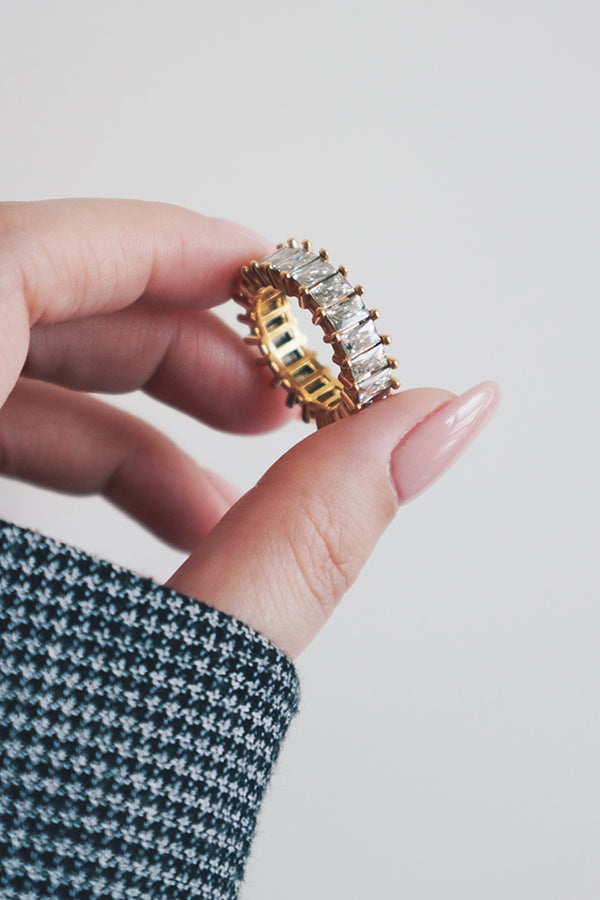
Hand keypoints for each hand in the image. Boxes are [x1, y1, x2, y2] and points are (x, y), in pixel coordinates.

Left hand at [0, 199, 499, 657]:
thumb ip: (300, 547)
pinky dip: (90, 470)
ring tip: (232, 500)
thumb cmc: (18, 834)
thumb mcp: (172, 675)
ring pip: (10, 376)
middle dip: (170, 347)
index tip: (268, 279)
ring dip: (136, 424)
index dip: (153, 249)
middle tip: (273, 401)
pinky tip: (175, 527)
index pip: (19, 263)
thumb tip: (431, 425)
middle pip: (23, 308)